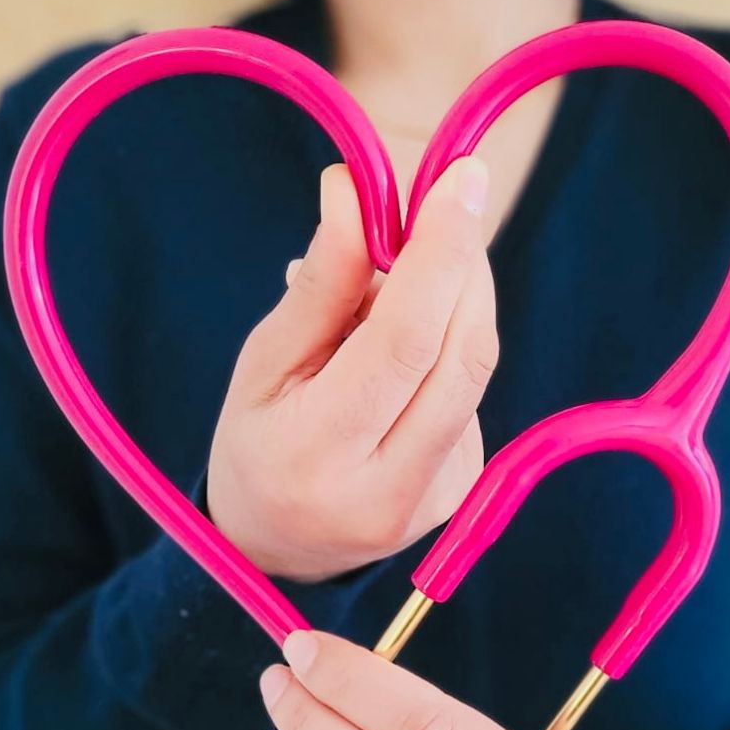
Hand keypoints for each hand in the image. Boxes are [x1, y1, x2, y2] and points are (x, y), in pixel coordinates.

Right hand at [208, 158, 496, 582]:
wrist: (277, 551)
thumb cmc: (257, 445)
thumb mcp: (263, 362)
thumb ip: (322, 284)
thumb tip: (355, 191)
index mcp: (319, 455)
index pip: (406, 340)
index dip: (442, 252)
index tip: (464, 178)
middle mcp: (390, 490)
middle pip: (462, 352)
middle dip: (463, 264)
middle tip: (444, 203)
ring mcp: (437, 501)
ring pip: (472, 368)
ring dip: (453, 304)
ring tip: (389, 301)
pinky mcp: (463, 496)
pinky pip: (470, 394)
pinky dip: (447, 350)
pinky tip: (404, 361)